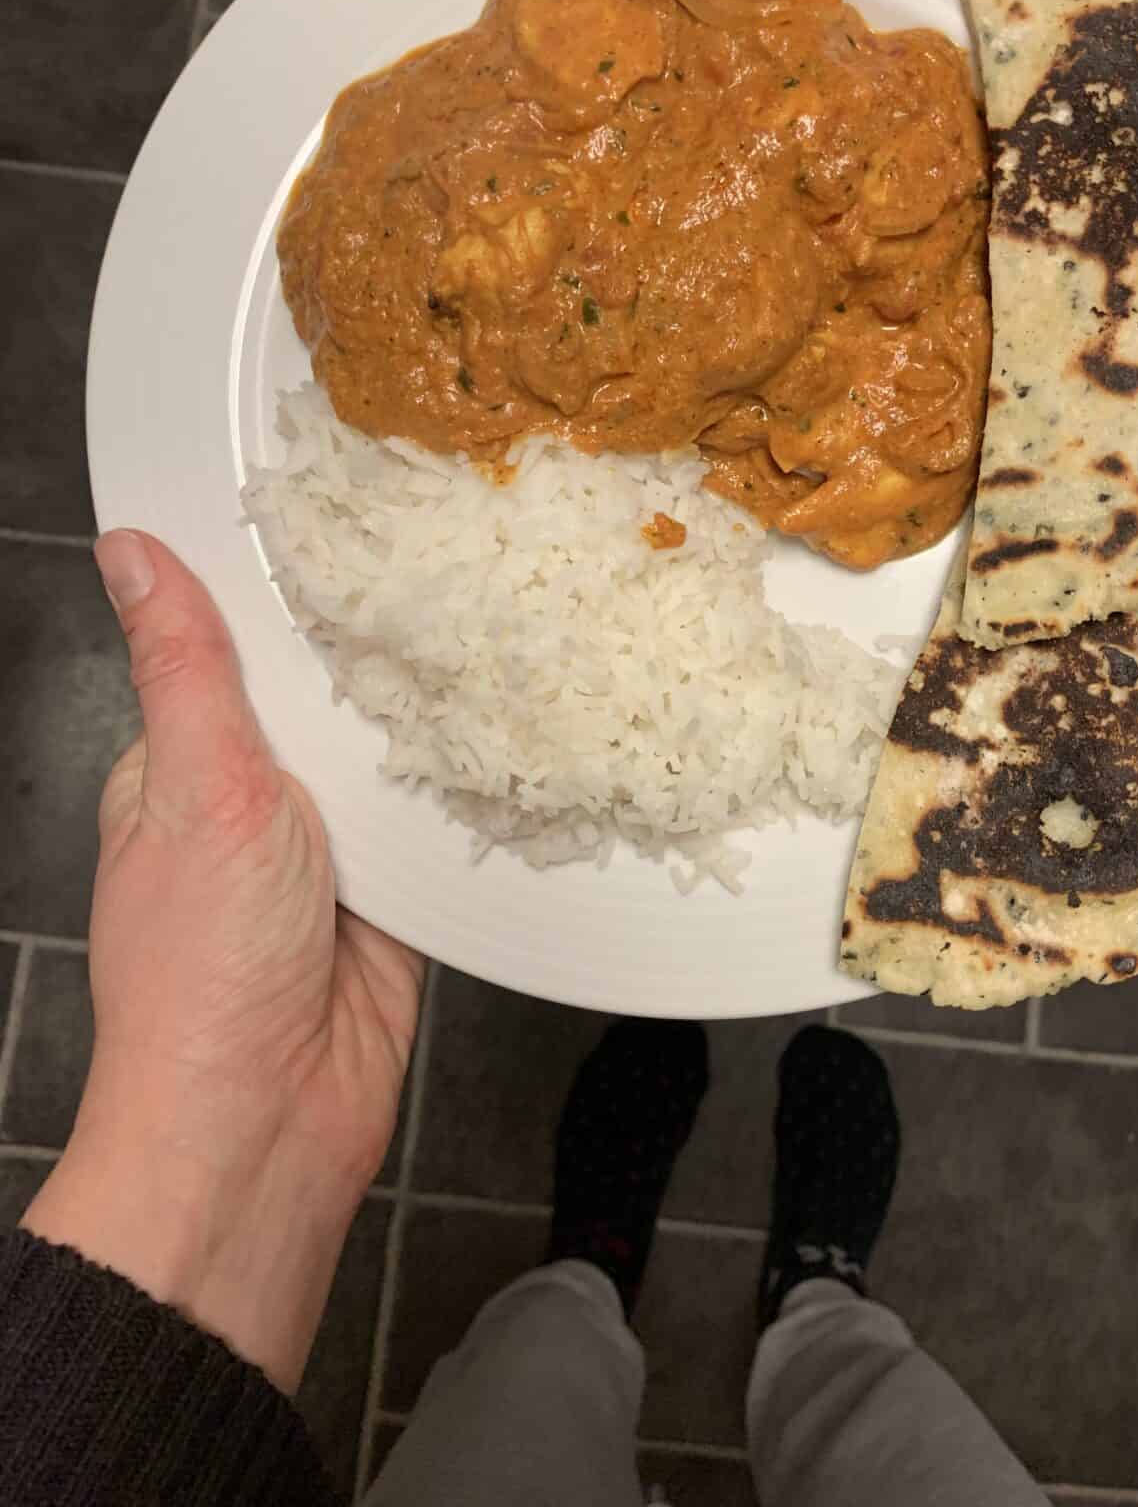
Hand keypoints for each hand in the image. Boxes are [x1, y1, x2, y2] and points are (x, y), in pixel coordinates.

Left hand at [24, 531, 423, 1391]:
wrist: (268, 1123)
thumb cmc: (199, 974)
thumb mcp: (196, 790)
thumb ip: (185, 670)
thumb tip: (131, 554)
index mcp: (181, 764)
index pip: (236, 647)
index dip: (287, 588)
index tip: (347, 515)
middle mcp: (253, 803)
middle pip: (326, 699)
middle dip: (372, 662)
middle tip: (449, 574)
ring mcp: (326, 852)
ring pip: (388, 759)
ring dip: (422, 733)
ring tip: (492, 646)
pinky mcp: (393, 897)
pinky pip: (436, 826)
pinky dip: (461, 802)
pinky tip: (504, 749)